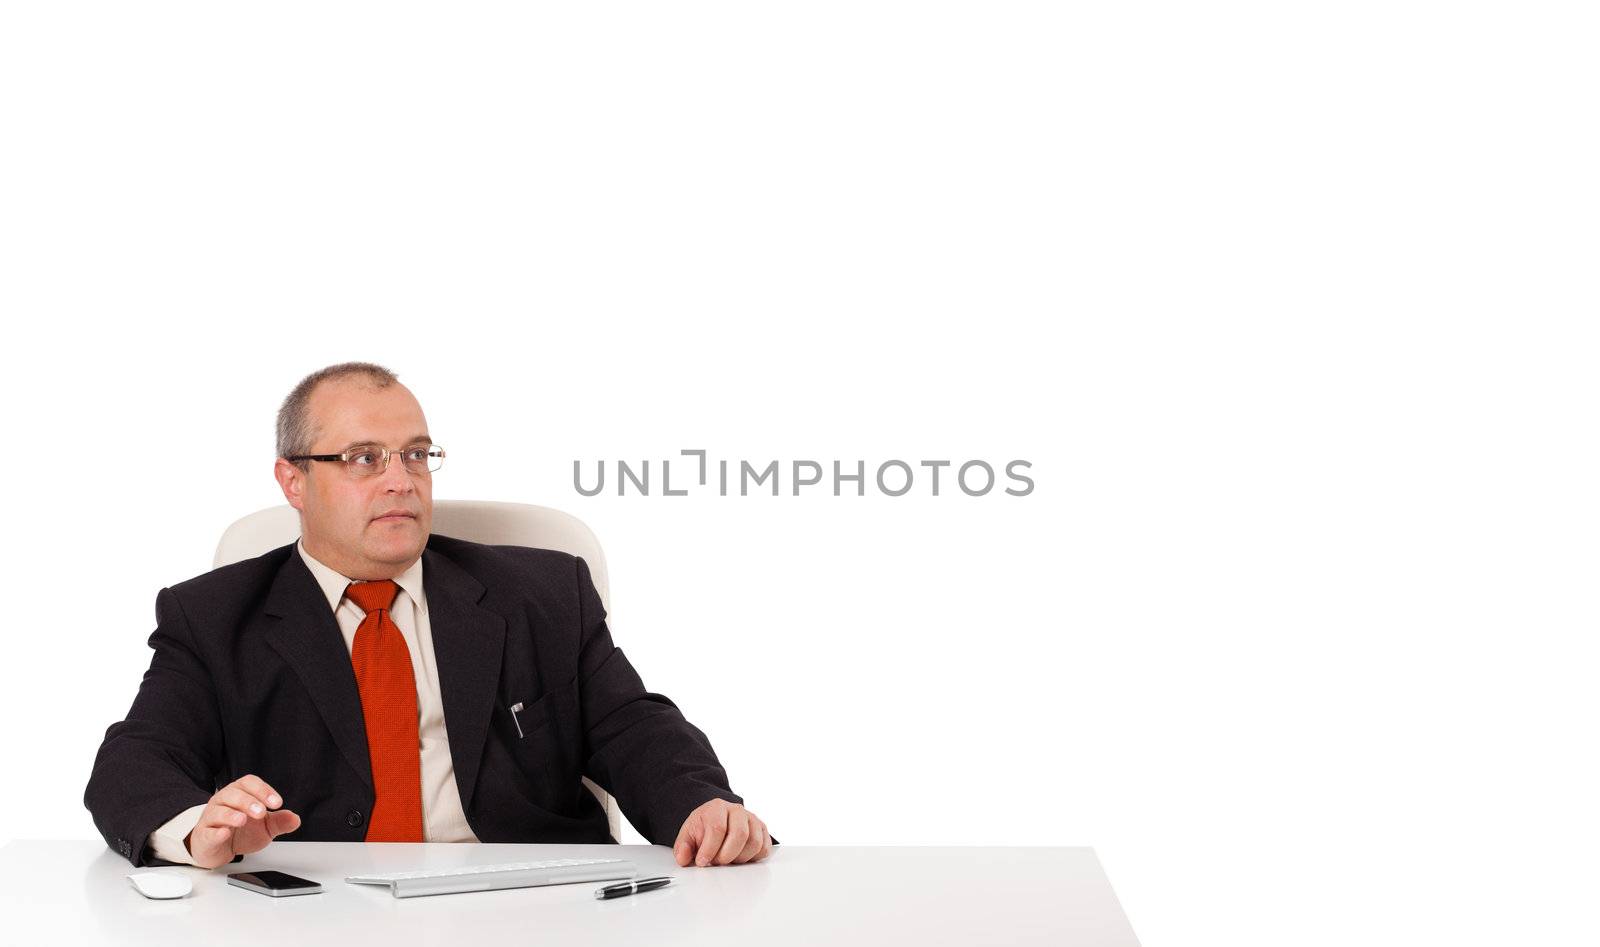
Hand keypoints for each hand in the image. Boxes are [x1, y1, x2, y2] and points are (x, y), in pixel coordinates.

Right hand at [185, 774, 301, 869]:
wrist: (218, 848)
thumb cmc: (240, 832)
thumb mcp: (264, 827)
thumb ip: (279, 822)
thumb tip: (295, 819)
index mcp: (239, 794)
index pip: (249, 783)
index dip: (263, 790)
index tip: (277, 802)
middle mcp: (223, 802)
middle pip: (233, 794)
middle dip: (248, 801)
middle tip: (261, 812)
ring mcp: (211, 818)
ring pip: (218, 811)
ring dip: (231, 815)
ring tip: (243, 820)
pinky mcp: (204, 836)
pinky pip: (207, 832)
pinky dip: (216, 832)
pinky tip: (224, 833)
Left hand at [672, 799, 770, 866]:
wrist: (715, 822)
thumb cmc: (703, 829)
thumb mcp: (687, 836)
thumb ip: (683, 847)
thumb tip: (683, 858)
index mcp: (717, 808)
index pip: (718, 828)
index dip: (710, 849)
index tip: (703, 861)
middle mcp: (737, 811)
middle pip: (740, 834)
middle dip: (726, 855)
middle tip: (716, 862)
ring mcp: (752, 820)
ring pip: (754, 843)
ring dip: (739, 858)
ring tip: (727, 860)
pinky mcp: (762, 831)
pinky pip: (764, 848)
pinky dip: (752, 858)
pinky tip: (739, 858)